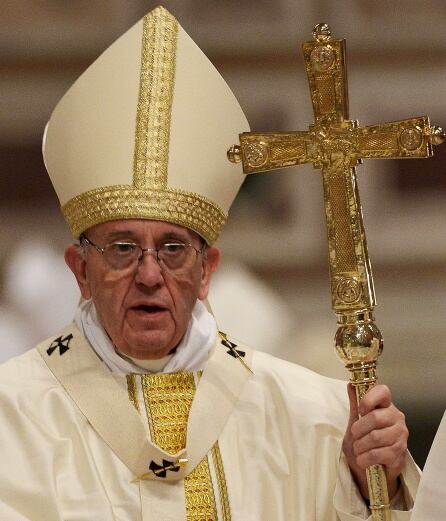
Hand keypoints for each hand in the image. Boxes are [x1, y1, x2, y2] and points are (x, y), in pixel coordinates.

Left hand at [342, 383, 407, 499]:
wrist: (374, 468)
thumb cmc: (365, 440)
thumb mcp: (356, 421)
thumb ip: (355, 403)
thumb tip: (351, 385)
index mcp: (386, 405)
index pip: (383, 391)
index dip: (369, 398)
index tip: (360, 409)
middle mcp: (397, 418)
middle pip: (375, 417)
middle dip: (358, 429)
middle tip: (354, 435)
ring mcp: (401, 435)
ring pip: (375, 437)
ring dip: (360, 446)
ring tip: (357, 450)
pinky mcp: (400, 453)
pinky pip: (378, 454)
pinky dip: (365, 459)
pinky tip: (363, 460)